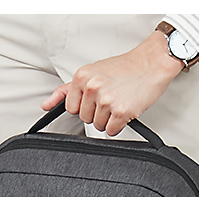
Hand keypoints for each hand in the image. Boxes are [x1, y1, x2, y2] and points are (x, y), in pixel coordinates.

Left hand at [41, 31, 183, 136]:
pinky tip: (125, 109)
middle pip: (85, 119)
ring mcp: (106, 100)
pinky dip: (119, 125)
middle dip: (98, 112)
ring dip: (110, 119)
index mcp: (82, 77)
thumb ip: (67, 90)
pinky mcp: (120, 112)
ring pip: (98, 126)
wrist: (152, 63)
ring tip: (119, 100)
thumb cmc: (125, 68)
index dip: (85, 106)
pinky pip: (112, 131)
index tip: (96, 97)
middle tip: (111, 97)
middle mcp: (92, 87)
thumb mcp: (92, 72)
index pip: (72, 108)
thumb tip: (46, 105)